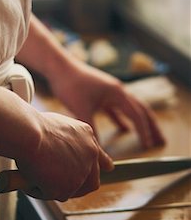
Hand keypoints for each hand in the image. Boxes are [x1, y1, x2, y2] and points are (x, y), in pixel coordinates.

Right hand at [15, 111, 113, 200]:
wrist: (29, 133)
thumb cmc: (34, 126)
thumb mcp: (58, 126)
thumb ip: (68, 140)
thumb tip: (60, 152)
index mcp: (87, 136)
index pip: (100, 155)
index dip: (103, 164)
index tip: (109, 168)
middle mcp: (89, 155)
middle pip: (91, 181)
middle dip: (78, 186)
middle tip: (58, 183)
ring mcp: (80, 173)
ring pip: (67, 189)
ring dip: (52, 185)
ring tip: (35, 170)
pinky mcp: (67, 188)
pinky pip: (50, 194)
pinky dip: (38, 189)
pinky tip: (30, 175)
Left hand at [48, 60, 164, 149]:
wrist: (59, 67)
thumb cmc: (70, 85)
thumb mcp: (82, 110)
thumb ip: (92, 130)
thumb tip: (99, 152)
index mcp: (117, 92)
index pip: (137, 114)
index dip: (143, 131)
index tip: (148, 146)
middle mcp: (117, 90)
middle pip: (140, 109)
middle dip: (151, 125)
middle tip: (161, 140)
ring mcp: (109, 91)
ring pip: (129, 108)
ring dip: (138, 122)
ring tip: (147, 136)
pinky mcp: (100, 92)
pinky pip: (116, 108)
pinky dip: (121, 118)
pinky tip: (123, 128)